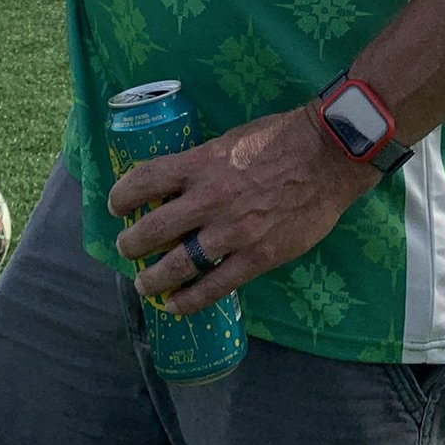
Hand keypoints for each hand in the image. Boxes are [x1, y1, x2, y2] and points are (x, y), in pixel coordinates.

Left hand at [108, 106, 376, 317]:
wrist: (327, 156)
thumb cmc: (278, 138)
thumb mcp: (229, 140)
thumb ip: (203, 164)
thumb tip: (179, 185)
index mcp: (201, 163)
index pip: (145, 181)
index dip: (122, 197)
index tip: (117, 206)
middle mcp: (208, 199)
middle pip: (152, 229)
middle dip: (131, 244)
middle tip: (127, 249)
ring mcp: (231, 233)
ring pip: (176, 265)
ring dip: (152, 279)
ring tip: (144, 284)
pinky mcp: (256, 258)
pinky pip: (213, 287)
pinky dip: (189, 301)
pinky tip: (176, 305)